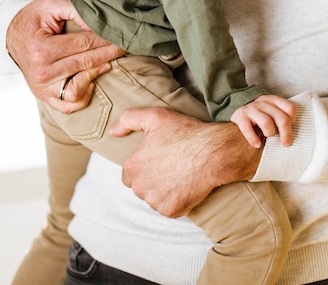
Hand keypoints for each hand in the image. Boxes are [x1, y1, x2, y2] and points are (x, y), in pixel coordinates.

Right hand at [6, 0, 124, 111]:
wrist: (12, 34)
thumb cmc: (35, 17)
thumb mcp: (51, 4)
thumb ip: (75, 10)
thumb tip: (100, 24)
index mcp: (41, 49)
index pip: (84, 44)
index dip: (105, 38)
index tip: (121, 33)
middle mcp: (40, 72)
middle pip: (86, 64)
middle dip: (110, 53)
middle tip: (125, 44)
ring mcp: (41, 87)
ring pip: (79, 89)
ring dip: (97, 73)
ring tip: (107, 60)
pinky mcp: (44, 96)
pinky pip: (69, 105)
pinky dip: (84, 95)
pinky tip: (92, 79)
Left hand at [110, 107, 261, 217]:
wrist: (213, 152)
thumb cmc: (185, 133)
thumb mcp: (156, 116)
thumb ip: (129, 119)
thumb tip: (113, 132)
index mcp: (132, 166)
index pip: (129, 175)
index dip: (144, 168)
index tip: (160, 161)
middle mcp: (139, 187)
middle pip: (141, 189)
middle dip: (153, 181)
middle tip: (172, 167)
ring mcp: (155, 201)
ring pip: (155, 200)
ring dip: (164, 192)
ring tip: (181, 176)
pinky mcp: (171, 210)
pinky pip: (170, 209)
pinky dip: (178, 201)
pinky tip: (188, 187)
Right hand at [230, 94, 296, 148]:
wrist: (236, 107)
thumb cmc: (260, 114)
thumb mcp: (271, 110)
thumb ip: (280, 117)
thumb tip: (291, 135)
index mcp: (274, 100)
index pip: (290, 108)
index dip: (293, 119)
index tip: (290, 127)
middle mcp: (264, 103)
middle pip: (281, 118)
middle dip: (286, 133)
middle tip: (286, 143)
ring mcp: (252, 109)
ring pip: (266, 122)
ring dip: (270, 133)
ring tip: (267, 138)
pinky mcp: (240, 116)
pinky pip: (247, 129)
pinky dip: (253, 139)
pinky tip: (257, 145)